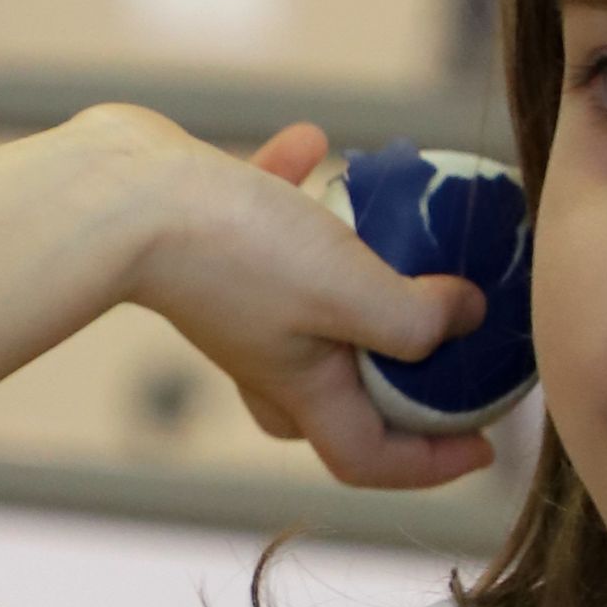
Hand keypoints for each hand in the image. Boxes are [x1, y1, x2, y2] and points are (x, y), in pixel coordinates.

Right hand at [88, 106, 494, 495]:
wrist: (123, 194)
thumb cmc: (235, 251)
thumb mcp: (348, 291)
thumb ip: (416, 318)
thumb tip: (467, 316)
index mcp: (301, 389)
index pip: (368, 460)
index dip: (432, 464)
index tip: (483, 443)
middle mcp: (268, 358)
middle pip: (337, 401)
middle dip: (394, 390)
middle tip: (443, 355)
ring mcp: (236, 303)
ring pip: (308, 313)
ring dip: (355, 283)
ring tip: (394, 238)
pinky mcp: (209, 243)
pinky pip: (265, 223)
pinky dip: (294, 191)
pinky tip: (311, 143)